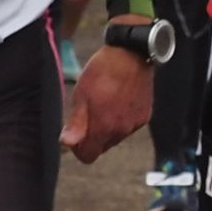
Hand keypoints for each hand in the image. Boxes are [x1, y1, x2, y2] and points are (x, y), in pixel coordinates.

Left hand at [62, 42, 151, 162]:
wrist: (132, 54)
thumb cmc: (102, 72)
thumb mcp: (81, 95)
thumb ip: (76, 124)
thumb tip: (67, 144)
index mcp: (104, 128)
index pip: (88, 156)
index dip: (78, 149)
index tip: (75, 133)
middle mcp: (122, 131)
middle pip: (102, 147)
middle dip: (93, 137)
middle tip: (88, 113)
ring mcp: (135, 124)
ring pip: (116, 137)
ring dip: (108, 128)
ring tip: (104, 103)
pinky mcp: (145, 115)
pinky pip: (129, 126)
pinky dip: (122, 119)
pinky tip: (119, 100)